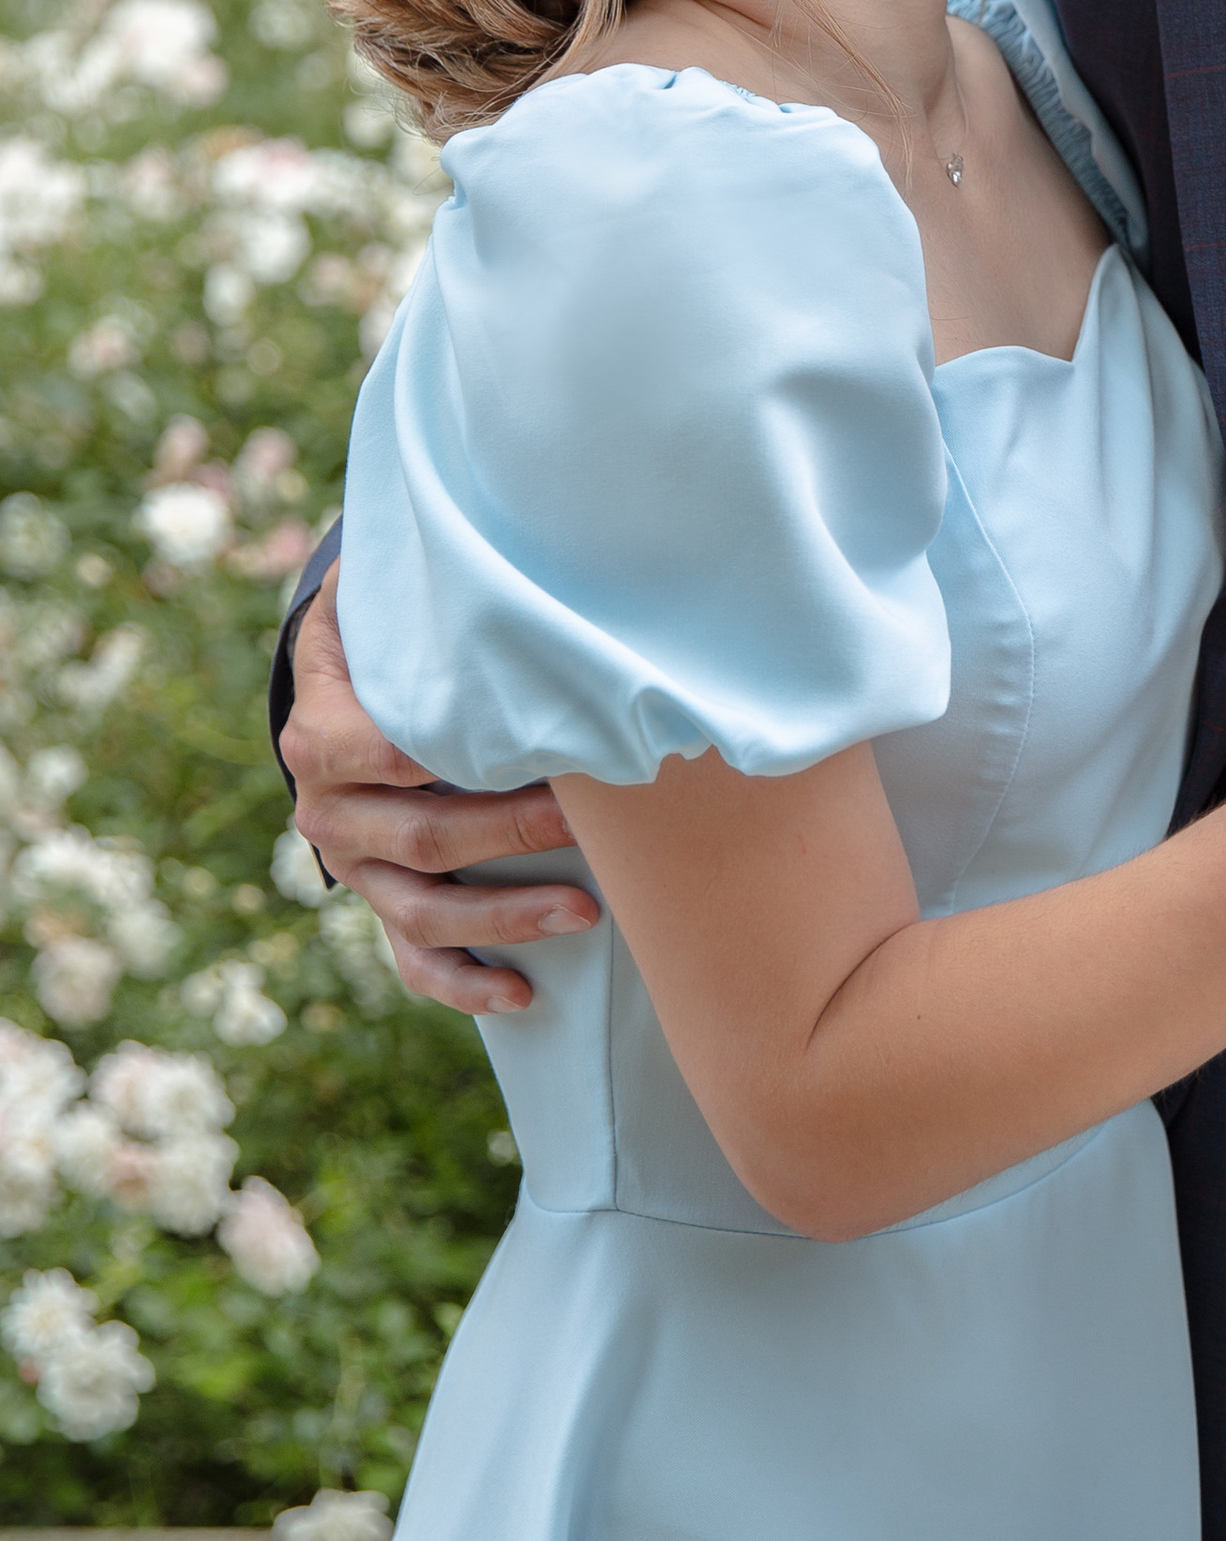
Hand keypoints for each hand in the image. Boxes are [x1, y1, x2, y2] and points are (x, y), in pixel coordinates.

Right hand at [280, 565, 596, 1014]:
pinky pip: (416, 963)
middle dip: (511, 832)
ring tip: (583, 910)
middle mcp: (330, 814)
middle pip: (423, 836)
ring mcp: (358, 871)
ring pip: (425, 911)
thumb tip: (472, 548)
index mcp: (321, 737)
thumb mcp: (374, 598)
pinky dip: (467, 984)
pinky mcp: (385, 907)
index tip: (533, 740)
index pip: (385, 753)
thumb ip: (410, 586)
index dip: (452, 752)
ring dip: (505, 917)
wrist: (338, 696)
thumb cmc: (382, 636)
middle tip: (588, 819)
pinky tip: (524, 992)